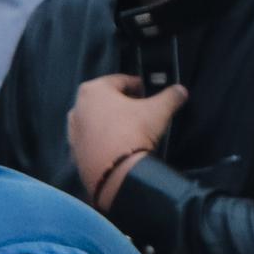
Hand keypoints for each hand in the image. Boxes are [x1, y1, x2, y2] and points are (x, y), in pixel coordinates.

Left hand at [66, 76, 188, 209]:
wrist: (115, 173)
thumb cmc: (134, 131)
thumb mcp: (159, 110)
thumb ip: (171, 96)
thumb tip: (181, 91)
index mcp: (93, 90)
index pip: (120, 80)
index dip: (138, 85)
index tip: (148, 92)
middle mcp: (77, 108)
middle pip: (106, 100)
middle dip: (123, 103)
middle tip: (141, 110)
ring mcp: (72, 132)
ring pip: (97, 120)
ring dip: (112, 122)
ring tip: (130, 129)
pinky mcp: (74, 152)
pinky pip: (92, 140)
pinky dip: (104, 140)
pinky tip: (118, 146)